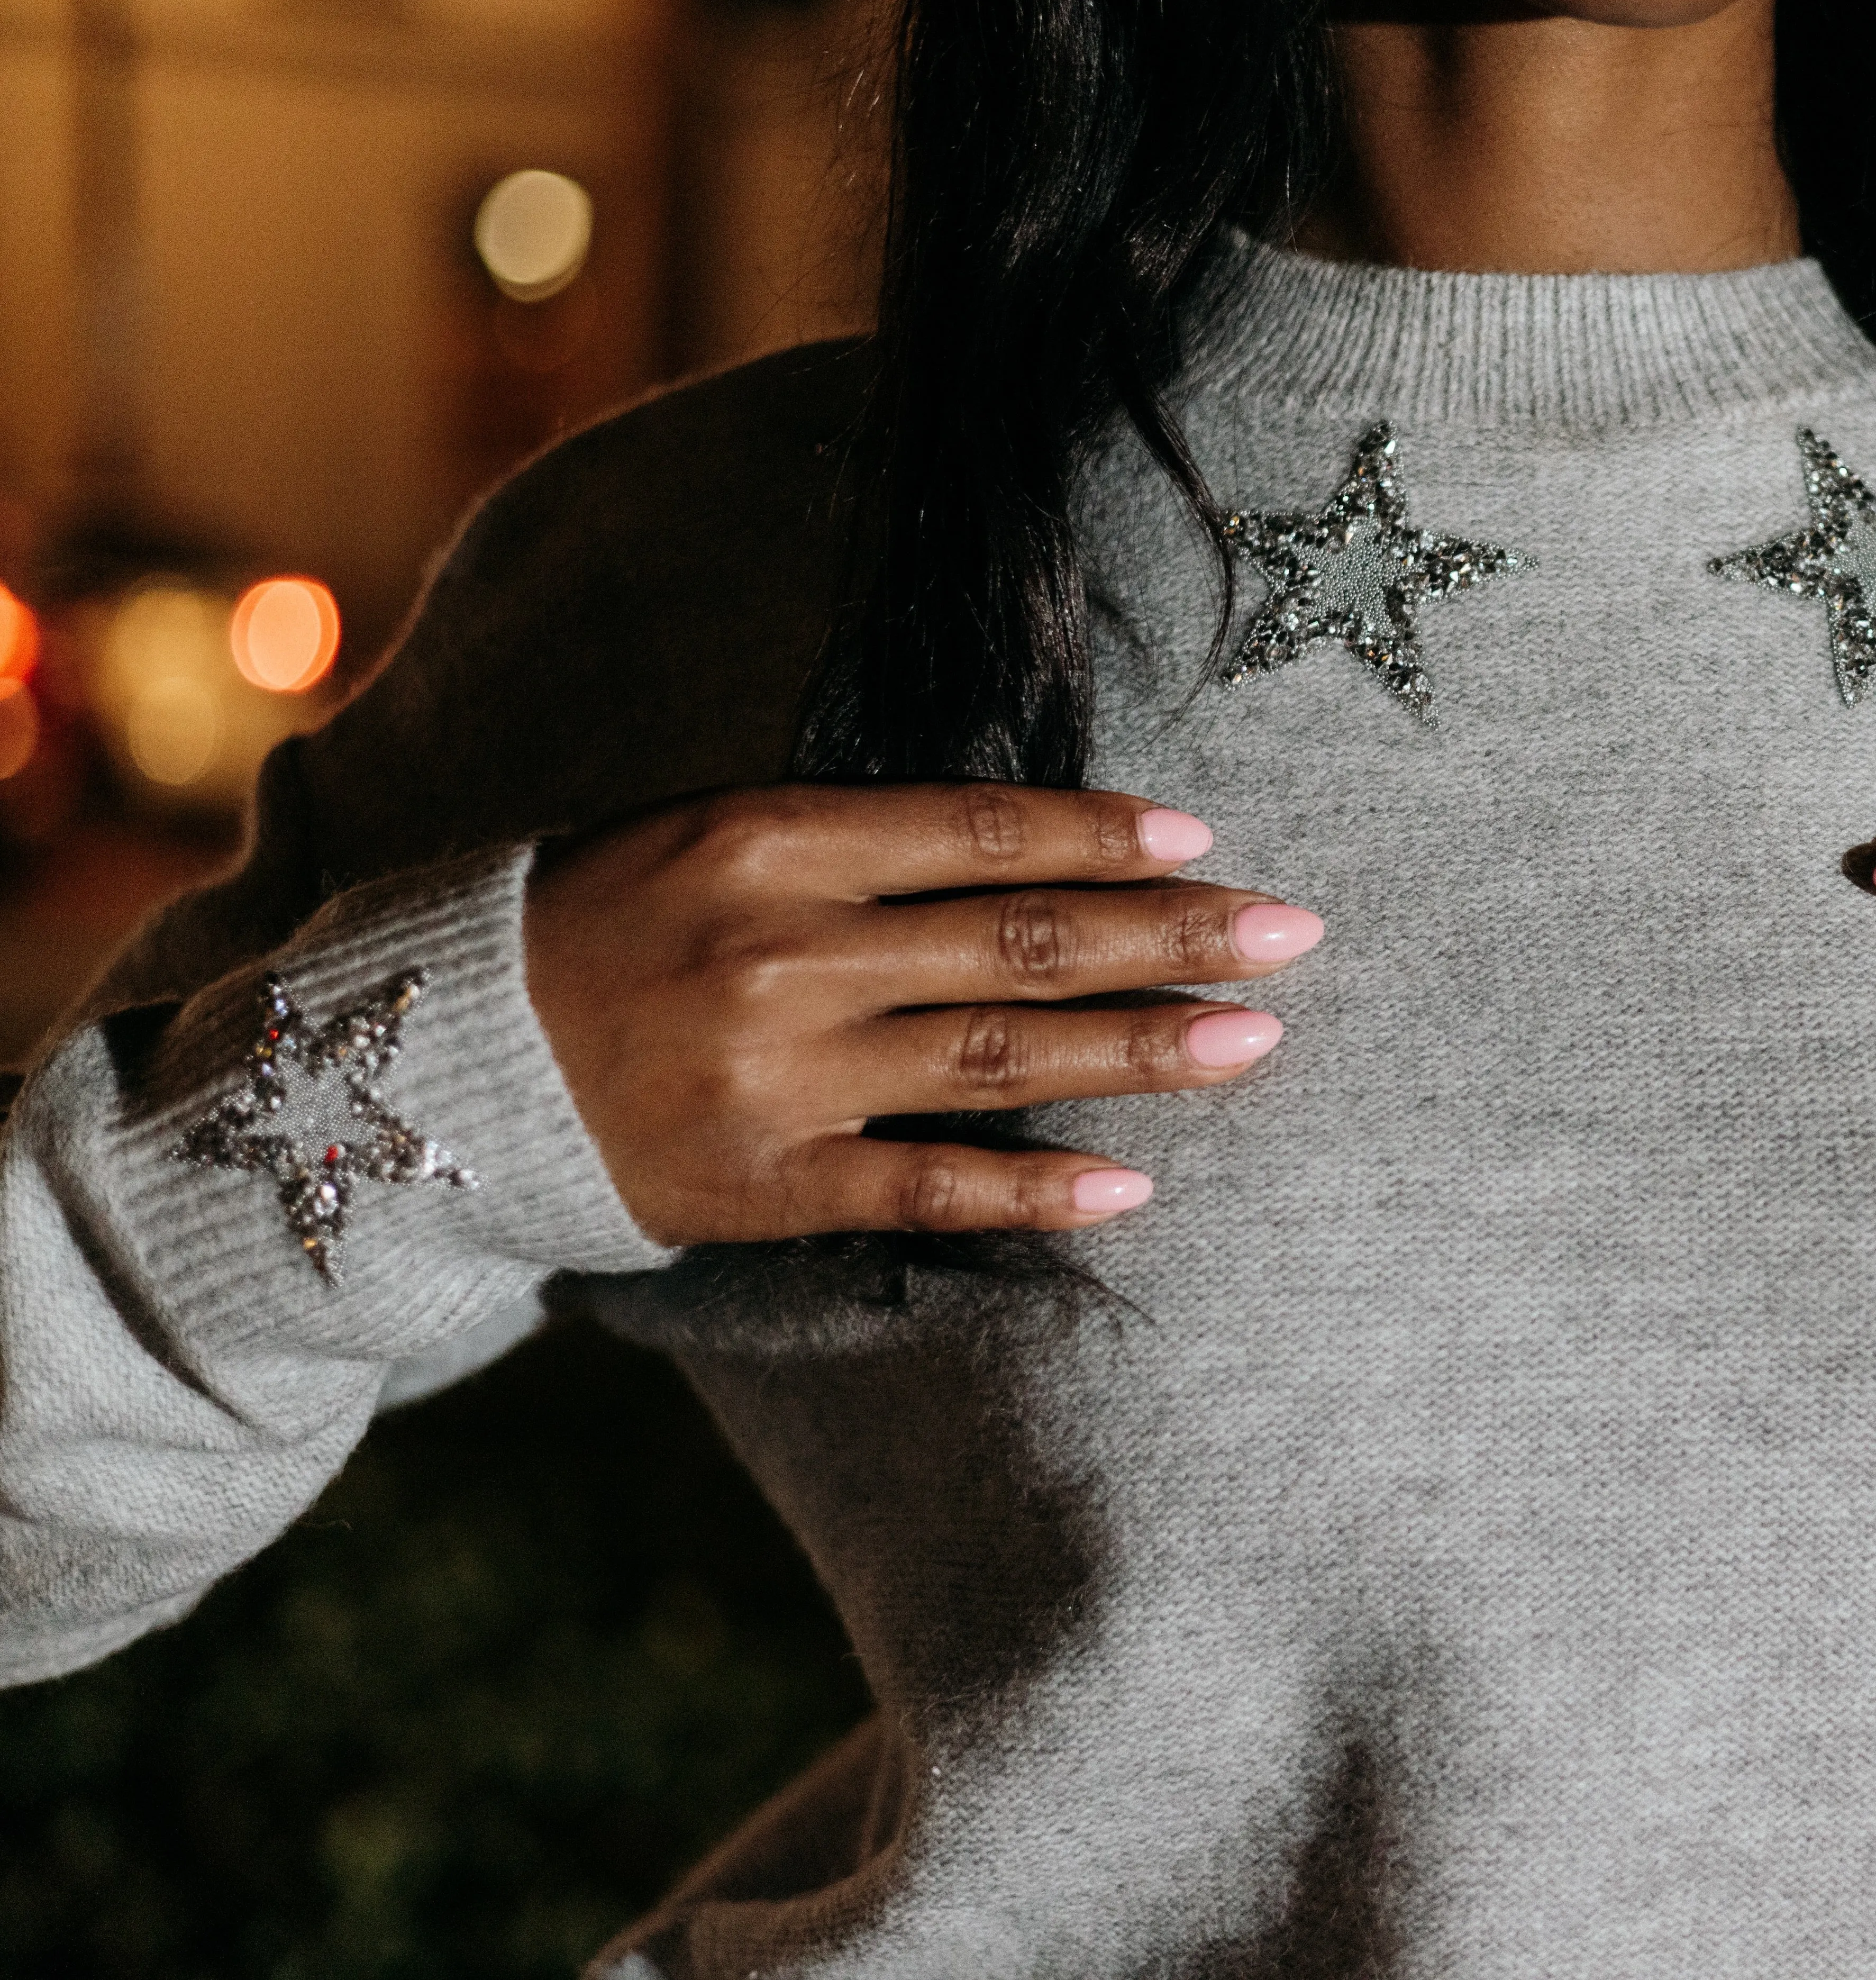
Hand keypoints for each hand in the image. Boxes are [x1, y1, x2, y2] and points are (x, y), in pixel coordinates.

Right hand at [524, 785, 1320, 1243]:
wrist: (437, 1057)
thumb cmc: (599, 923)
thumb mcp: (711, 836)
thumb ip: (856, 845)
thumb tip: (1028, 851)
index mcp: (771, 843)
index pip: (979, 832)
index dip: (1103, 835)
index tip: (1205, 837)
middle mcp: (786, 952)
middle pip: (1020, 941)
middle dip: (1172, 933)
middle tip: (1293, 930)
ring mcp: (781, 1075)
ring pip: (1000, 1059)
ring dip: (1143, 1048)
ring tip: (1257, 1037)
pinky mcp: (766, 1183)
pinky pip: (927, 1188)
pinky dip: (1034, 1188)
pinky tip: (1134, 1182)